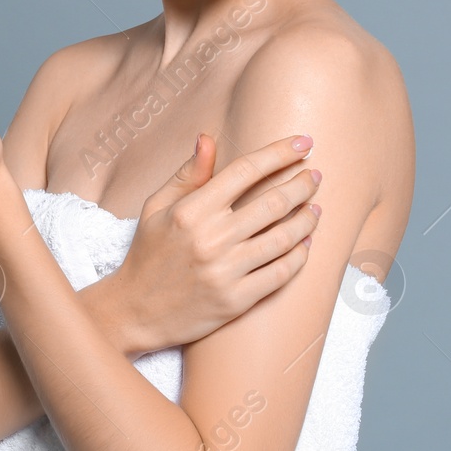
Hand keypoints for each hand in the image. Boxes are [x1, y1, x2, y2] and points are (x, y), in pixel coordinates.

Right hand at [111, 132, 321, 353]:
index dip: (279, 153)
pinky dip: (299, 256)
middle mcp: (210, 239)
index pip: (246, 171)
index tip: (303, 143)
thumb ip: (188, 174)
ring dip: (307, 219)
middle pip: (272, 202)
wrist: (134, 312)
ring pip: (283, 238)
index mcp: (191, 210)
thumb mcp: (157, 207)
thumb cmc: (148, 254)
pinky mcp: (236, 300)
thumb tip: (208, 138)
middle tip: (315, 175)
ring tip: (316, 208)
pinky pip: (280, 274)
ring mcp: (225, 272)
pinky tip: (305, 244)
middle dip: (302, 184)